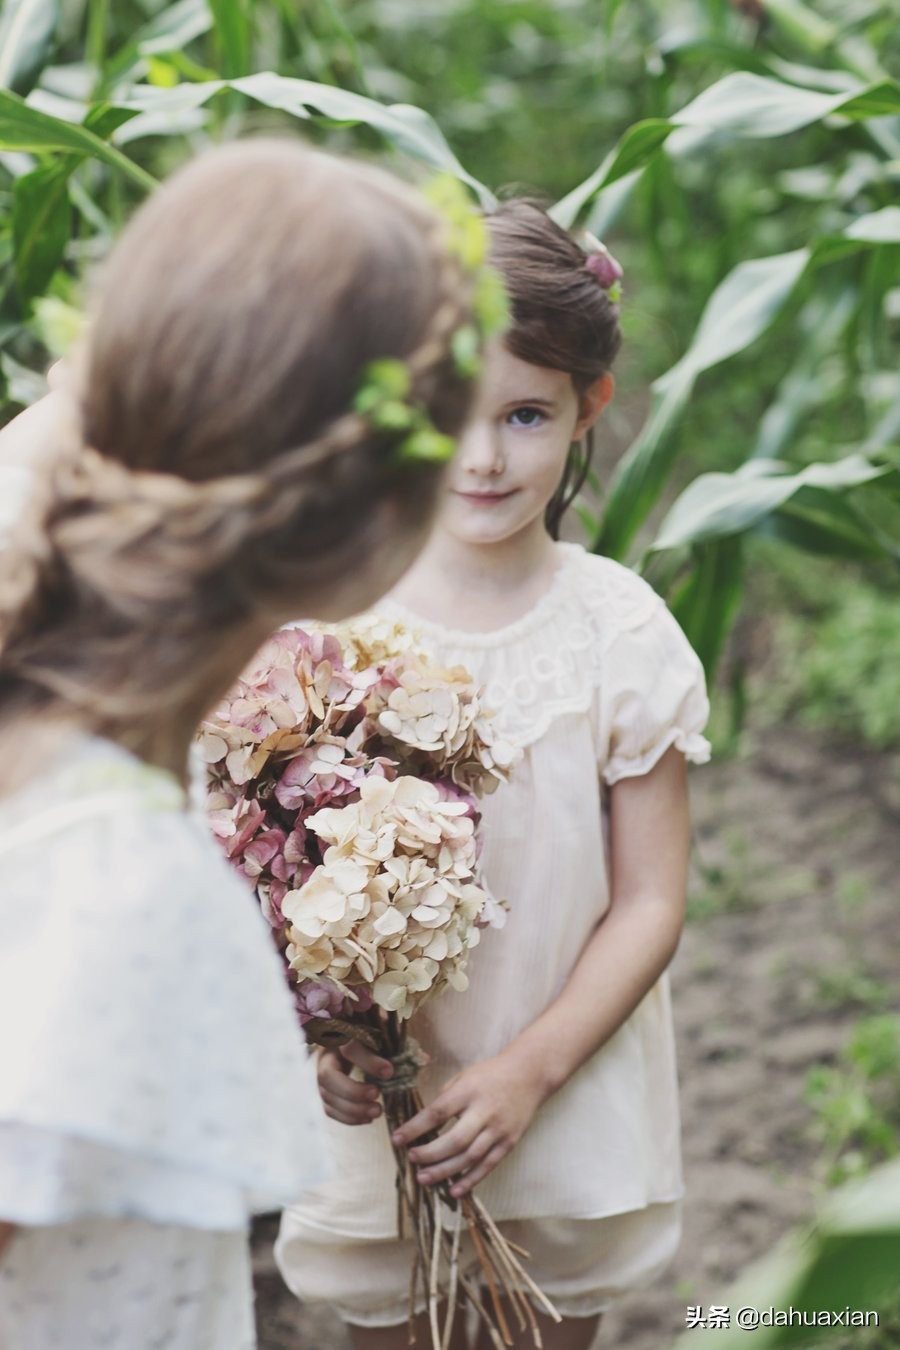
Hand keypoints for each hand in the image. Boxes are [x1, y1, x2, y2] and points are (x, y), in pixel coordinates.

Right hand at [316, 1039, 395, 1125]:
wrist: (356, 1039)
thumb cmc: (372, 1034)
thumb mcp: (380, 1032)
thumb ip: (391, 1042)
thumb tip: (413, 1060)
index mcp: (339, 1033)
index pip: (348, 1047)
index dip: (368, 1061)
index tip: (389, 1072)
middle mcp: (325, 1054)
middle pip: (327, 1076)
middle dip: (353, 1090)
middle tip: (377, 1094)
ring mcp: (321, 1074)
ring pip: (327, 1096)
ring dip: (353, 1109)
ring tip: (377, 1111)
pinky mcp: (324, 1091)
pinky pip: (329, 1110)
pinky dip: (349, 1118)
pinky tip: (367, 1118)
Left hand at [390, 1051, 544, 1198]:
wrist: (529, 1074)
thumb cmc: (491, 1074)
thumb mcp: (464, 1075)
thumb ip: (446, 1097)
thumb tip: (423, 1122)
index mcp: (469, 1091)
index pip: (438, 1112)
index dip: (415, 1128)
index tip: (397, 1138)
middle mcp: (485, 1112)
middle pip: (455, 1140)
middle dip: (430, 1154)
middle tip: (412, 1159)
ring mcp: (498, 1130)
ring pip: (470, 1157)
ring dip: (445, 1171)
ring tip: (424, 1178)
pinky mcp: (509, 1143)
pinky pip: (488, 1165)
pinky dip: (471, 1180)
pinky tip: (454, 1190)